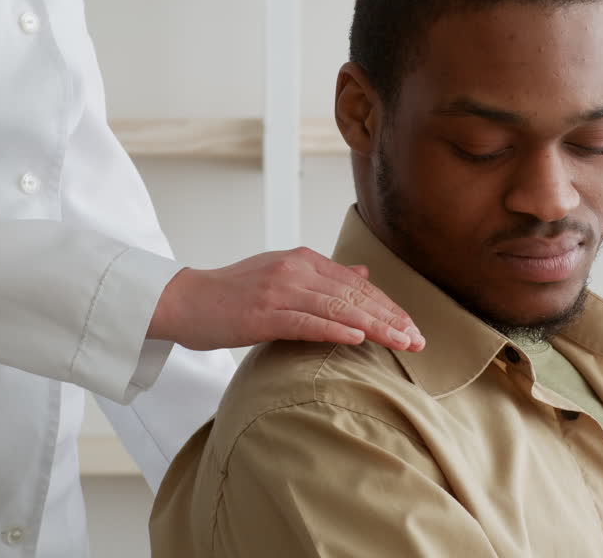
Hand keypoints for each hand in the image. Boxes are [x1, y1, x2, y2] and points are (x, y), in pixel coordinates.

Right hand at [148, 247, 424, 351]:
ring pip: (338, 308)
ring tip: (402, 343)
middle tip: (419, 340)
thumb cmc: (232, 295)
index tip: (412, 327)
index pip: (357, 285)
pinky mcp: (262, 314)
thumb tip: (363, 275)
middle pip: (354, 295)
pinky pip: (306, 322)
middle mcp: (295, 270)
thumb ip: (323, 277)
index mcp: (303, 260)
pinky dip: (335, 330)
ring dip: (374, 326)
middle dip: (390, 318)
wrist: (183, 300)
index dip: (387, 306)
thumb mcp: (281, 276)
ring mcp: (279, 291)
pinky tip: (359, 339)